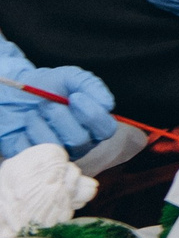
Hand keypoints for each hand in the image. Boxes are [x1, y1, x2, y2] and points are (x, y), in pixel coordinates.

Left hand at [0, 64, 118, 158]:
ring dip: (40, 125)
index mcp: (93, 124)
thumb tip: (107, 105)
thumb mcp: (70, 77)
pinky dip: (25, 137)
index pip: (106, 129)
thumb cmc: (46, 86)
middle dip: (60, 117)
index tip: (75, 96)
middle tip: (46, 103)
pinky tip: (24, 129)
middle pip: (80, 140)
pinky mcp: (35, 159)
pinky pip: (32, 153)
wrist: (12, 96)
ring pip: (55, 146)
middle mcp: (80, 143)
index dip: (92, 114)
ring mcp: (58, 153)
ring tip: (32, 114)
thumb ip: (91, 86)